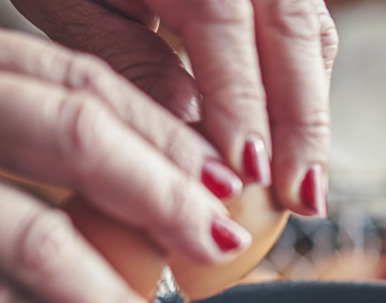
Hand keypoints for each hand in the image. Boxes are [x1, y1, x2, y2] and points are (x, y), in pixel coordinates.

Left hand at [11, 0, 337, 217]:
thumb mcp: (73, 3)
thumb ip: (131, 60)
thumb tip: (191, 132)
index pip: (223, 23)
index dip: (241, 102)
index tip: (248, 173)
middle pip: (292, 30)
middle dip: (301, 123)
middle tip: (301, 199)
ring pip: (311, 35)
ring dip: (311, 115)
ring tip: (307, 188)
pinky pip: (308, 32)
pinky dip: (305, 93)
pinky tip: (296, 151)